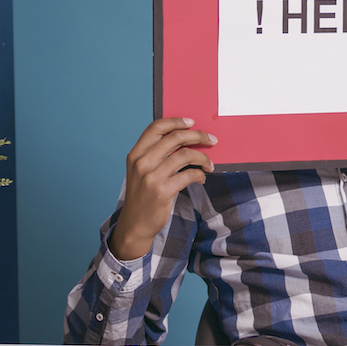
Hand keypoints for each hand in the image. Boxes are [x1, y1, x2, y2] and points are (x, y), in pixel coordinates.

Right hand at [111, 118, 215, 260]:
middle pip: (175, 138)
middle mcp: (142, 163)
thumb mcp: (140, 171)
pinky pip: (190, 174)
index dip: (175, 122)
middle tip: (211, 140)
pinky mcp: (163, 191)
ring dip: (203, 158)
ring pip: (186, 155)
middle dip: (198, 136)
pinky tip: (202, 178)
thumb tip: (184, 139)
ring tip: (209, 164)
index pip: (156, 128)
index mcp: (135, 154)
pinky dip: (200, 174)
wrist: (135, 224)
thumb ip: (155, 154)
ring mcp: (152, 177)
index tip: (191, 122)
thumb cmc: (142, 195)